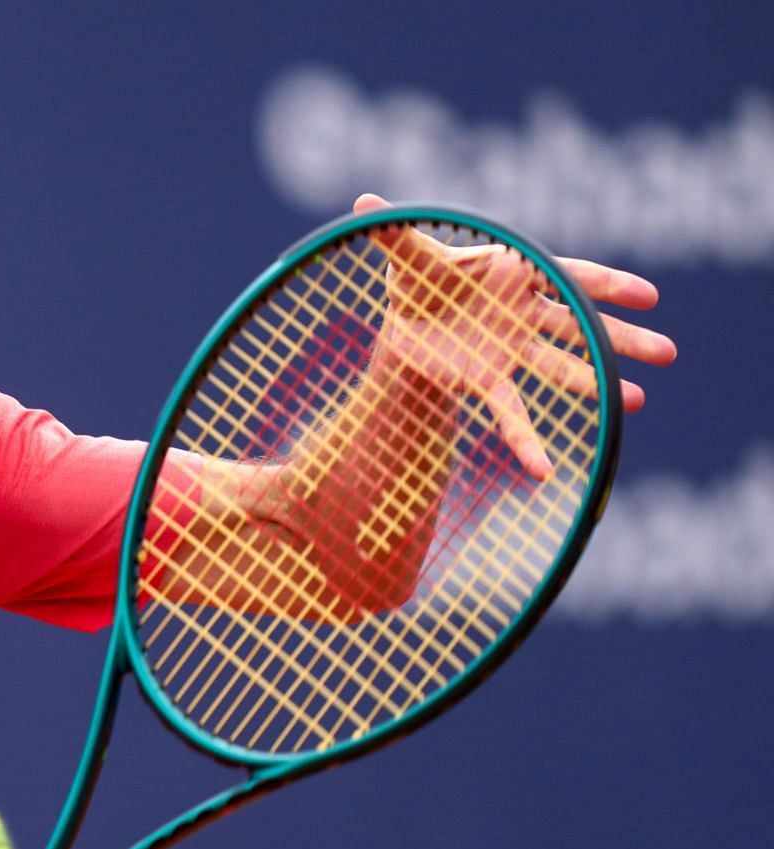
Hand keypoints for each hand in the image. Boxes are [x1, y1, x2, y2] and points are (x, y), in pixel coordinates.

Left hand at [353, 192, 676, 479]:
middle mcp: (526, 313)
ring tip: (636, 400)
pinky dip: (526, 441)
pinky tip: (543, 470)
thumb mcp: (409, 257)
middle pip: (582, 325)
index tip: (647, 296)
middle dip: (622, 338)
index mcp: (517, 273)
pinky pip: (513, 412)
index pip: (570, 276)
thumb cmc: (421, 280)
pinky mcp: (491, 380)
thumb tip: (361, 200)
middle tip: (667, 353)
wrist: (405, 323)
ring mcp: (514, 348)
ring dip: (596, 383)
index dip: (607, 285)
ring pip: (562, 366)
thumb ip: (394, 232)